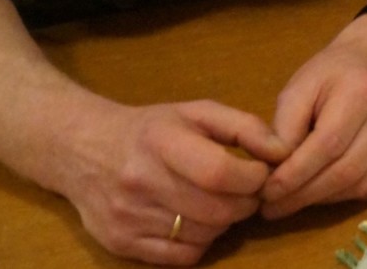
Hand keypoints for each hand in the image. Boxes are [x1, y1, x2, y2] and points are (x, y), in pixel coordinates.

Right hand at [55, 98, 286, 265]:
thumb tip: (283, 151)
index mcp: (162, 142)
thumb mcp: (197, 112)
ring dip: (224, 222)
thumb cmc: (152, 129)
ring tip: (219, 202)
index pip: (220, 173)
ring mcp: (128, 216)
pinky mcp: (120, 243)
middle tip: (246, 192)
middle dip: (245, 203)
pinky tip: (196, 221)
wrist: (83, 149)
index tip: (261, 173)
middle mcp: (141, 181)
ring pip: (203, 235)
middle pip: (216, 210)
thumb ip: (244, 127)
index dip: (253, 178)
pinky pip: (181, 257)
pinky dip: (200, 242)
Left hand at [259, 16, 366, 219]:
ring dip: (325, 200)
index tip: (267, 193)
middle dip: (305, 195)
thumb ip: (282, 128)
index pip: (327, 144)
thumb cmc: (330, 76)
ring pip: (363, 184)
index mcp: (360, 90)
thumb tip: (275, 170)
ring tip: (297, 199)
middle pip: (346, 170)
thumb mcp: (297, 89)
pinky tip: (331, 190)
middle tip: (275, 207)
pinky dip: (352, 198)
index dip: (295, 175)